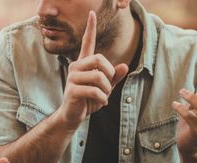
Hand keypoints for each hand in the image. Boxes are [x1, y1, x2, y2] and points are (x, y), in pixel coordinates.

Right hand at [58, 10, 127, 129]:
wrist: (73, 116)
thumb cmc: (88, 100)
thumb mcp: (104, 89)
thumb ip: (114, 78)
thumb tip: (124, 66)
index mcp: (83, 64)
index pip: (86, 43)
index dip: (90, 28)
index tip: (92, 13)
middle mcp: (76, 67)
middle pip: (100, 59)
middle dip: (110, 74)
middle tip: (109, 87)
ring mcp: (72, 78)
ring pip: (99, 76)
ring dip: (107, 89)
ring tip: (104, 97)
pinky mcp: (72, 90)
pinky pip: (94, 90)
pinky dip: (103, 99)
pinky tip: (101, 103)